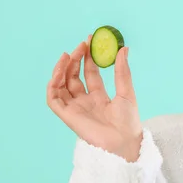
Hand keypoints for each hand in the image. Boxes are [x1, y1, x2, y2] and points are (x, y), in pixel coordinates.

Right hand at [46, 35, 142, 161]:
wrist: (125, 141)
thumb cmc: (129, 121)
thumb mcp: (126, 92)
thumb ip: (122, 71)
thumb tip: (123, 48)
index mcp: (100, 97)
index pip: (90, 73)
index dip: (88, 58)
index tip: (89, 41)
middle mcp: (85, 102)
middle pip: (74, 77)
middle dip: (75, 60)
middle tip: (80, 45)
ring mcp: (75, 108)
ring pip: (61, 85)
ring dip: (62, 69)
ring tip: (68, 54)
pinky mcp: (67, 116)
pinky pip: (53, 99)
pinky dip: (53, 85)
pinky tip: (59, 73)